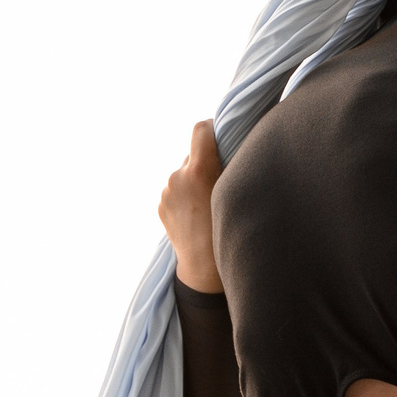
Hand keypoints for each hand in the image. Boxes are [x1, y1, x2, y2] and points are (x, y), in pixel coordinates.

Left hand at [158, 120, 222, 292]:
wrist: (204, 269)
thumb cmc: (227, 232)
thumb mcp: (235, 194)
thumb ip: (230, 167)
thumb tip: (229, 146)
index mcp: (197, 170)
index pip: (201, 130)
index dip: (212, 127)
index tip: (220, 134)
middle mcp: (177, 177)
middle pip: (193, 156)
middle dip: (205, 164)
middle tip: (220, 183)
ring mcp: (166, 192)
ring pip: (184, 175)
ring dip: (195, 182)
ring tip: (208, 206)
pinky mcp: (161, 206)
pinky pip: (176, 191)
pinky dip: (186, 197)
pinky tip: (197, 216)